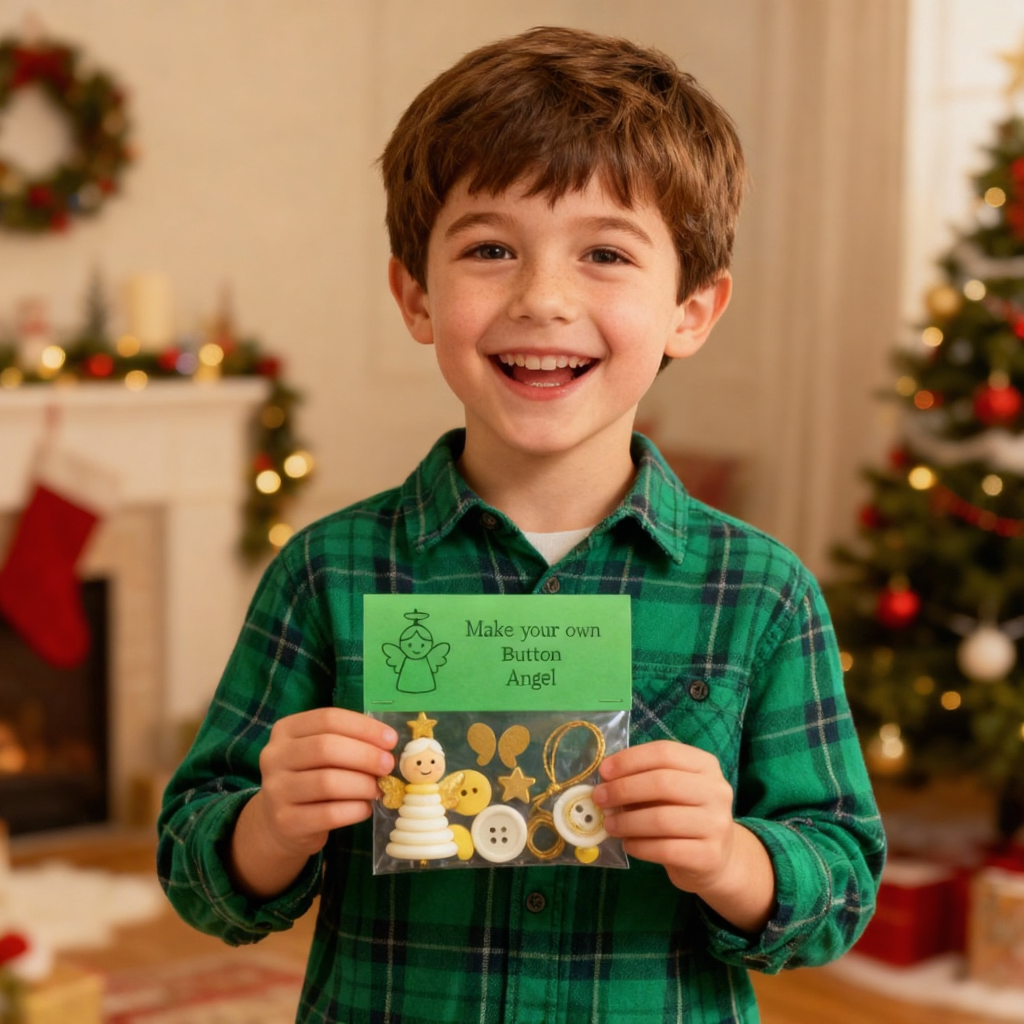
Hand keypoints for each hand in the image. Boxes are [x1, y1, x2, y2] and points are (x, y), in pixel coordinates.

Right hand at [256, 707, 397, 856]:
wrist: (279, 824)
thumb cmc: (310, 778)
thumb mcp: (319, 753)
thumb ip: (347, 742)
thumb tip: (388, 743)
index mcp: (286, 730)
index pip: (328, 719)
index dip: (364, 727)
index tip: (390, 739)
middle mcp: (274, 756)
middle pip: (326, 748)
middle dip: (366, 755)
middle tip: (388, 765)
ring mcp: (276, 790)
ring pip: (328, 782)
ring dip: (362, 784)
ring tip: (378, 789)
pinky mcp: (286, 821)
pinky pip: (329, 814)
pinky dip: (355, 810)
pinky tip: (365, 808)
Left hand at [594, 740, 734, 891]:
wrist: (716, 858)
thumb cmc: (684, 815)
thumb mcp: (671, 791)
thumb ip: (644, 780)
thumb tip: (605, 782)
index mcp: (705, 765)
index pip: (664, 752)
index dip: (630, 760)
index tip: (604, 771)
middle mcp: (716, 791)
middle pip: (662, 782)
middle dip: (623, 789)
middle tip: (599, 799)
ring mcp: (717, 824)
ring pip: (661, 818)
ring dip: (626, 821)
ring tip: (609, 825)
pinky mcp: (709, 855)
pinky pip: (665, 849)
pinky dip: (639, 846)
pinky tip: (628, 844)